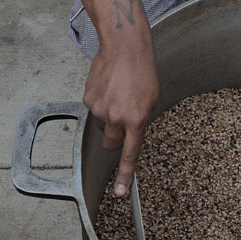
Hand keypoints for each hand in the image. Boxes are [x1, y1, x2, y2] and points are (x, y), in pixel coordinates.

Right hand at [83, 38, 159, 196]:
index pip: (130, 154)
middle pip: (111, 145)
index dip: (125, 175)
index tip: (121, 192)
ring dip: (109, 118)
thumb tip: (129, 134)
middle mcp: (115, 117)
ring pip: (103, 126)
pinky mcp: (88, 99)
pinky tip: (109, 88)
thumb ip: (141, 121)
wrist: (124, 47)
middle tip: (124, 122)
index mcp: (136, 119)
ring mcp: (99, 109)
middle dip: (116, 140)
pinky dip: (101, 104)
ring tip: (119, 96)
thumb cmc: (143, 70)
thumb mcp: (152, 99)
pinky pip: (94, 111)